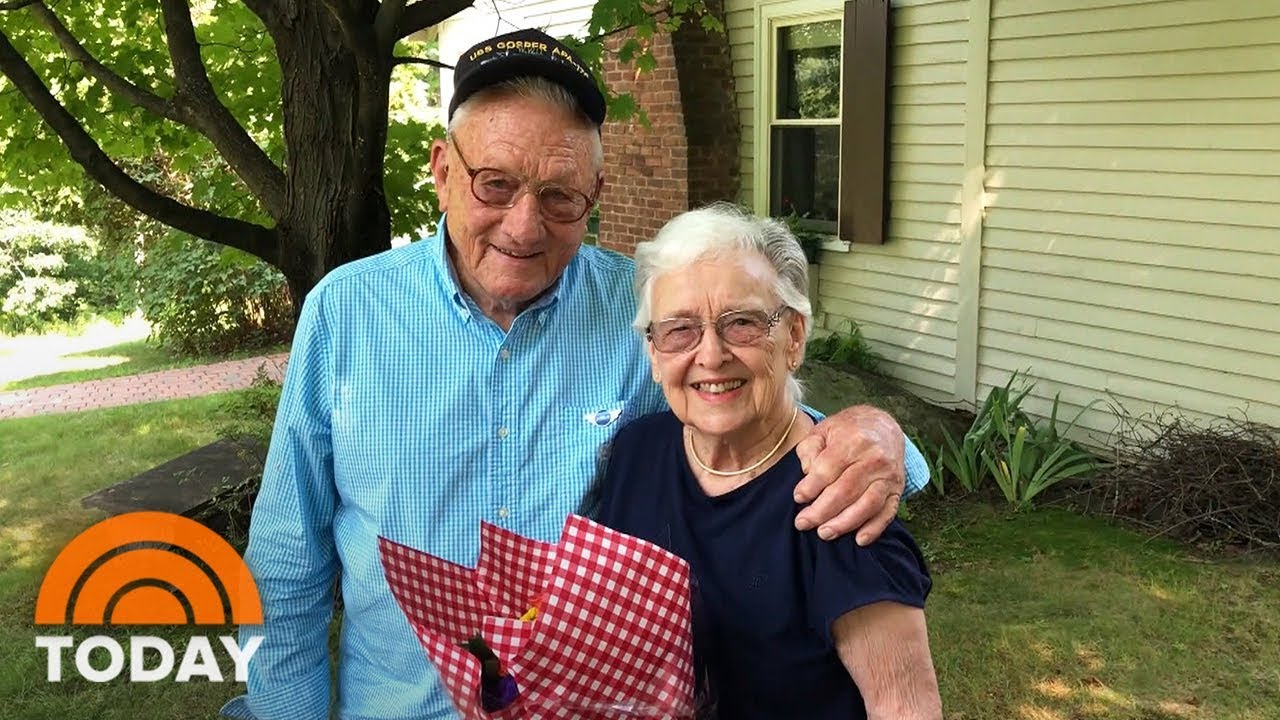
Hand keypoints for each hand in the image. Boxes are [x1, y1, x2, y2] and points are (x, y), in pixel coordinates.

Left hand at [793, 405, 905, 544]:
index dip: (811, 486)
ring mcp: (888, 476)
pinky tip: (859, 539)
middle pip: (846, 490)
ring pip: (867, 505)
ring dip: (844, 523)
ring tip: (824, 533)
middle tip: (803, 523)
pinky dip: (875, 528)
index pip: (828, 468)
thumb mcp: (823, 430)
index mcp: (853, 441)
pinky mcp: (897, 489)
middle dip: (822, 511)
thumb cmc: (846, 431)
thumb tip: (808, 474)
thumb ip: (810, 449)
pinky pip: (888, 512)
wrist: (883, 426)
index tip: (798, 498)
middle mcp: (874, 459)